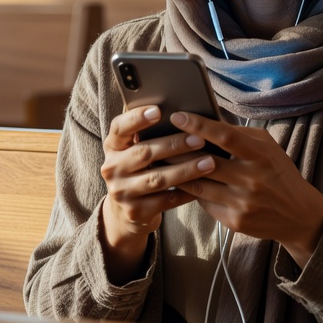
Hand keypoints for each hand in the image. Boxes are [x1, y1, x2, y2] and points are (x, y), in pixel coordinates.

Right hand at [100, 105, 215, 278]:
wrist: (125, 212)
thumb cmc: (140, 169)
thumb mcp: (135, 150)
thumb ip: (148, 133)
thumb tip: (182, 112)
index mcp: (113, 146)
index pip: (119, 127)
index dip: (137, 118)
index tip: (159, 110)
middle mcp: (112, 168)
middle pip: (144, 152)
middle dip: (175, 145)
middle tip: (200, 139)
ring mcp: (121, 192)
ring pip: (158, 178)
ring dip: (186, 170)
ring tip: (210, 162)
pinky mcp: (135, 211)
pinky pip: (166, 201)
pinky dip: (187, 192)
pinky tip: (205, 184)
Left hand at [169, 111, 322, 268]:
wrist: (298, 214)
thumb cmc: (279, 173)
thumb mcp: (269, 148)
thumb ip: (242, 135)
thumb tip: (208, 124)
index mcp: (261, 155)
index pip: (226, 137)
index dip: (199, 125)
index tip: (178, 116)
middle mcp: (251, 180)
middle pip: (205, 163)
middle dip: (179, 151)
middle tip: (159, 140)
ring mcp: (242, 203)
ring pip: (199, 186)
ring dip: (178, 173)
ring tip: (163, 161)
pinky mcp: (234, 221)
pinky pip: (205, 203)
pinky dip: (192, 192)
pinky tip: (181, 183)